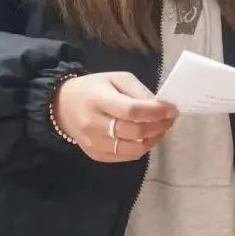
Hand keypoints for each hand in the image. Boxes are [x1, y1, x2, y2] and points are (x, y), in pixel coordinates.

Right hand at [53, 72, 178, 162]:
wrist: (62, 106)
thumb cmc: (92, 88)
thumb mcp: (115, 78)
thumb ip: (138, 91)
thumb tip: (161, 106)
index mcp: (98, 100)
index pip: (132, 111)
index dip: (155, 112)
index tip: (172, 109)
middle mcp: (95, 124)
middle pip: (135, 132)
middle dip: (159, 126)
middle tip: (170, 119)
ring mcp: (94, 143)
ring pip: (134, 149)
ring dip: (154, 140)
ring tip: (162, 129)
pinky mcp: (96, 155)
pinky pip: (126, 156)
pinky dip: (142, 148)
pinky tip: (147, 138)